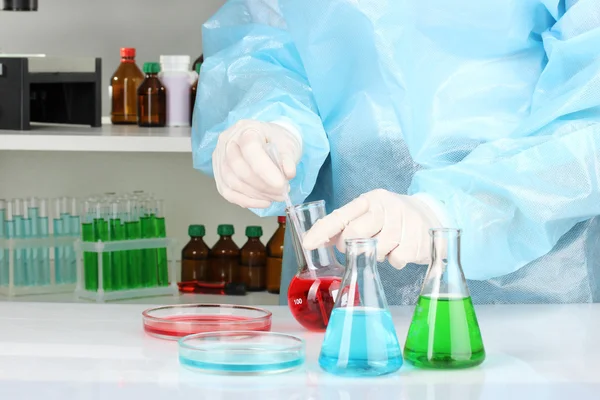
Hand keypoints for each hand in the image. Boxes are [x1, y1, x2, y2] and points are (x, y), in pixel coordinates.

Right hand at [212, 120, 301, 207]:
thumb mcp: (287, 144)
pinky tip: (263, 202)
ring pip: (232, 183)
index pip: (250, 149)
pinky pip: (227, 192)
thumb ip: (288, 158)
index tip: (281, 184)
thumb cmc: (276, 140)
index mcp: (246, 129)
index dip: (265, 170)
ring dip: (256, 195)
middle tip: (282, 193)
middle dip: (263, 186)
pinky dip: (246, 201)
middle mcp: (228, 141)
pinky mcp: (218, 173)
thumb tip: (288, 173)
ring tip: (275, 197)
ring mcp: (220, 158)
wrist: (267, 140)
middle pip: (239, 169)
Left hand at [302, 189, 441, 268]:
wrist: (429, 215)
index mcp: (370, 199)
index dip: (323, 231)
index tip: (307, 244)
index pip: (341, 216)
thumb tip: (312, 241)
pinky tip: (400, 250)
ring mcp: (405, 219)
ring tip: (384, 246)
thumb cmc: (390, 218)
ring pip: (377, 248)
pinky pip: (397, 259)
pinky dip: (395, 260)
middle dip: (351, 246)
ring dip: (377, 254)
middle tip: (357, 247)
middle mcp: (387, 205)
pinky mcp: (418, 237)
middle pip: (356, 232)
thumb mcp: (367, 216)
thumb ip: (342, 228)